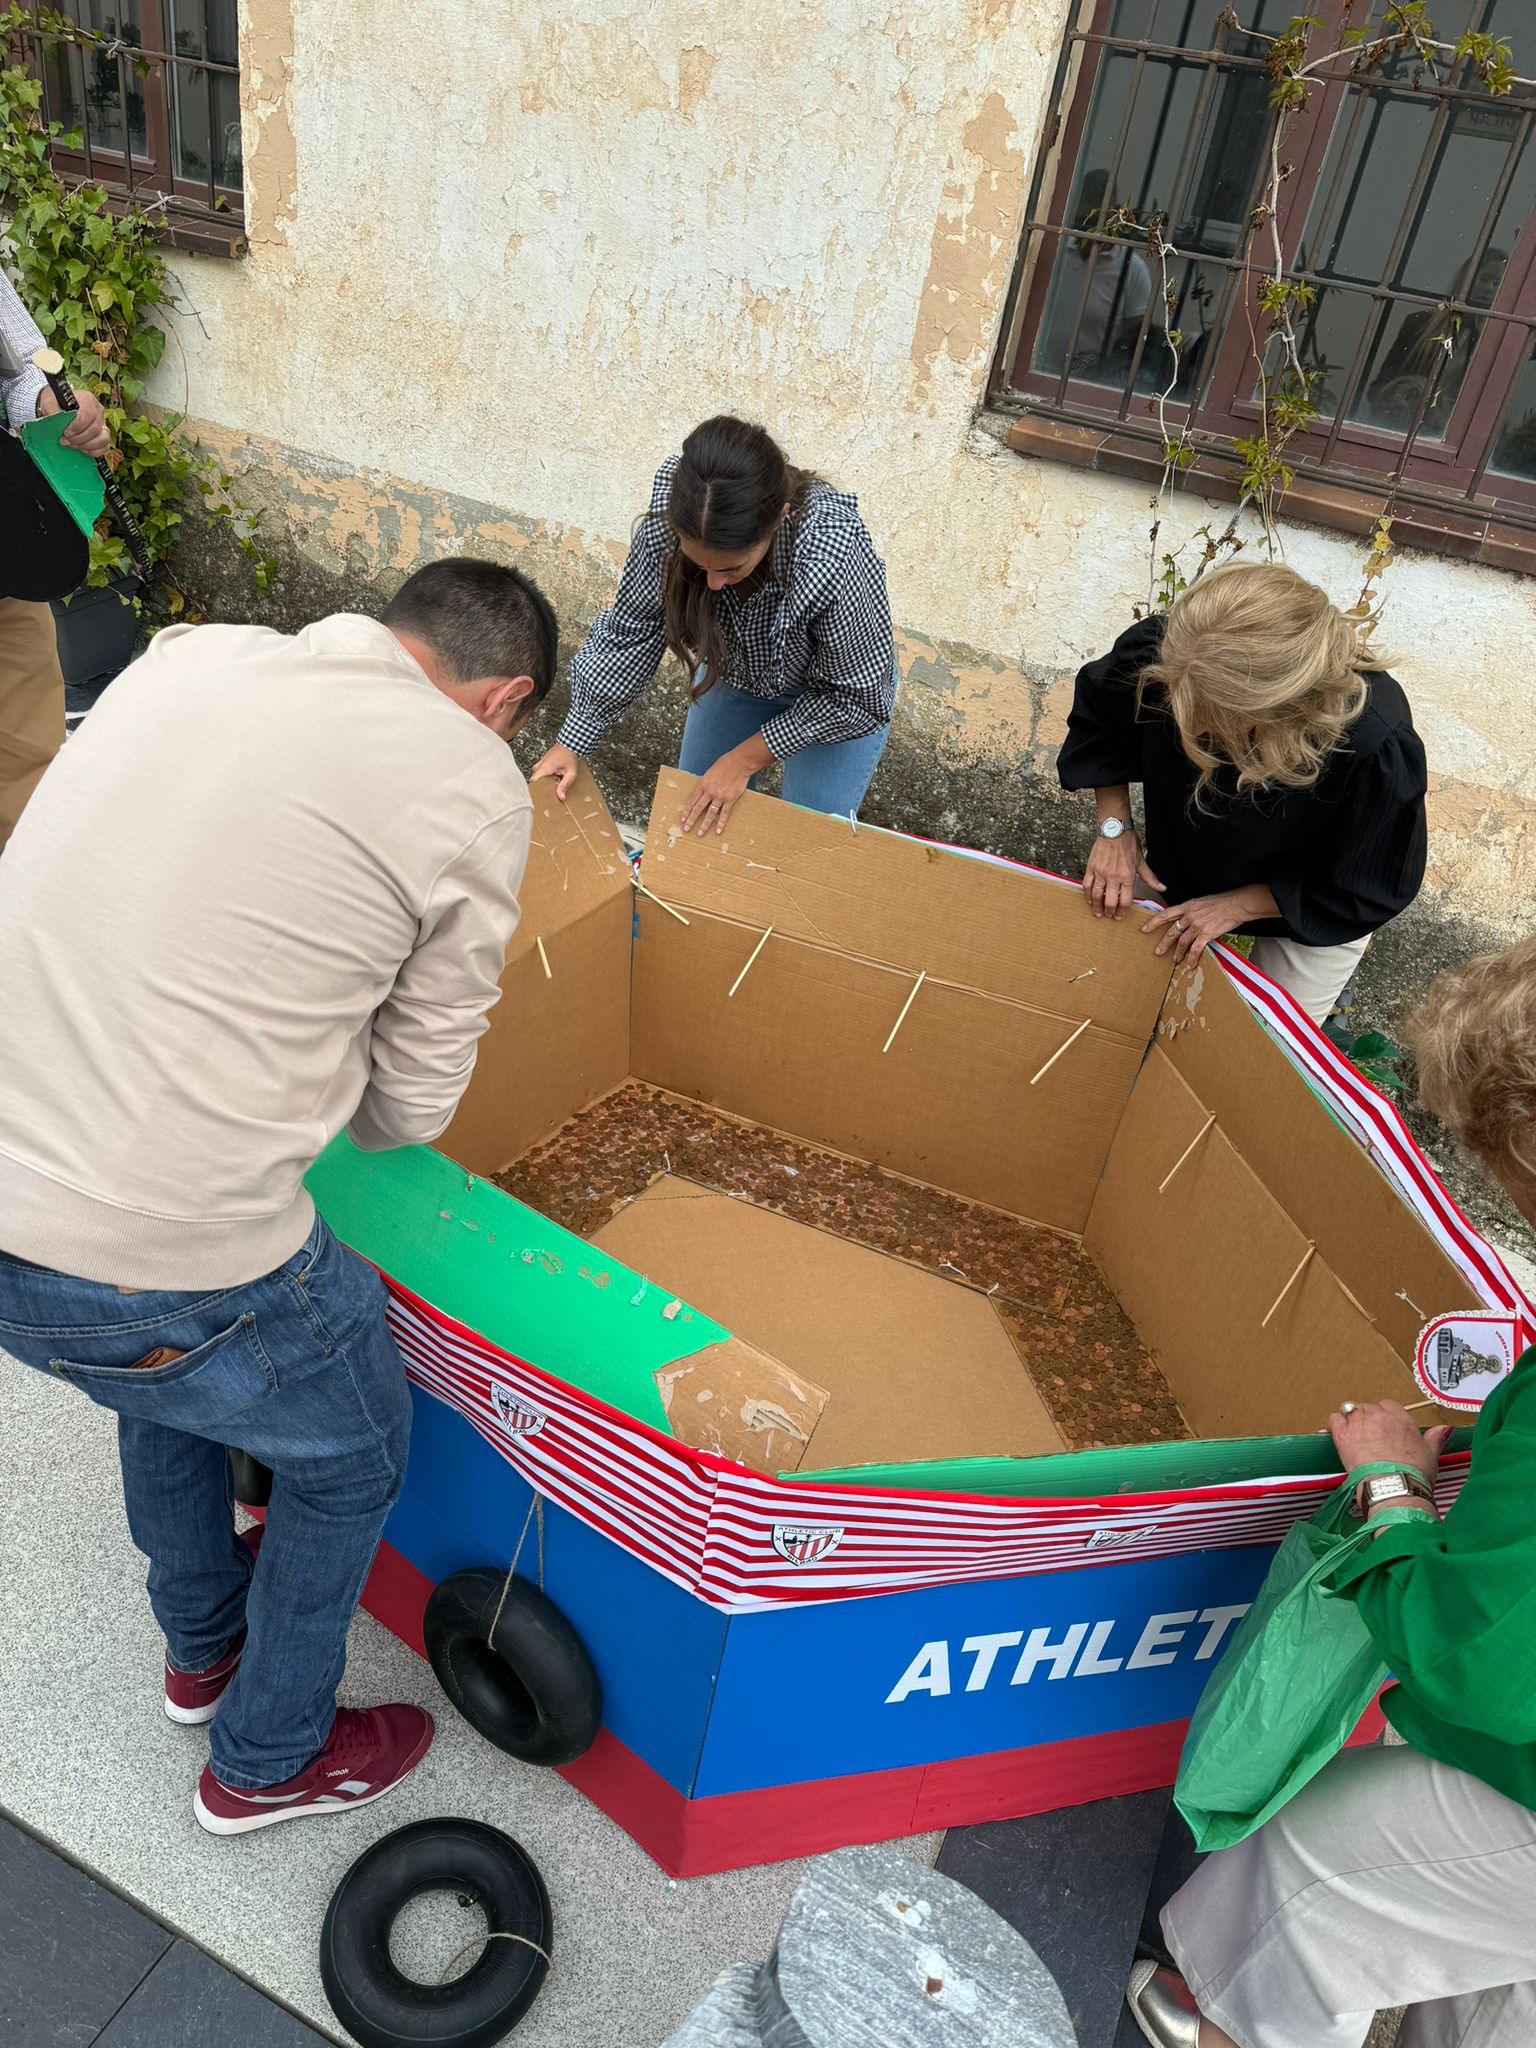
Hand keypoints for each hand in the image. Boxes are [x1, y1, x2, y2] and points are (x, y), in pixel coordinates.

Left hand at [36, 382, 109, 458]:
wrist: (58, 408)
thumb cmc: (55, 404)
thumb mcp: (49, 402)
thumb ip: (52, 410)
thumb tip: (56, 421)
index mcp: (87, 399)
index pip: (88, 415)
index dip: (77, 427)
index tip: (65, 432)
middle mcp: (98, 411)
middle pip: (95, 429)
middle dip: (78, 438)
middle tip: (65, 440)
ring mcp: (103, 423)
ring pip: (103, 439)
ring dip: (86, 445)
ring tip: (73, 445)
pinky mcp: (103, 435)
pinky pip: (105, 447)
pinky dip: (93, 451)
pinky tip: (82, 449)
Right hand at [530, 744, 580, 799]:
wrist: (569, 744)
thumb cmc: (570, 756)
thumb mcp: (571, 773)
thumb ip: (565, 785)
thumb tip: (561, 797)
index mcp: (544, 768)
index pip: (533, 782)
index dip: (536, 791)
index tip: (540, 798)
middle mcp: (539, 766)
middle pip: (535, 782)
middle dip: (541, 789)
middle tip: (549, 795)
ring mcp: (539, 764)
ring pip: (537, 778)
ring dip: (544, 783)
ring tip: (552, 787)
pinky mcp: (542, 763)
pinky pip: (540, 774)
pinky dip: (545, 778)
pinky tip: (552, 780)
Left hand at [679, 742, 761, 835]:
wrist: (739, 763)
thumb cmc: (725, 764)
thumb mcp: (710, 772)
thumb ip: (705, 783)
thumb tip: (702, 792)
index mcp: (703, 784)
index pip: (691, 800)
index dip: (686, 810)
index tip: (682, 819)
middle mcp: (709, 791)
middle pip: (698, 808)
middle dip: (691, 820)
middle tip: (686, 828)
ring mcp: (720, 796)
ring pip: (709, 813)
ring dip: (704, 824)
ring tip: (699, 833)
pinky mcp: (730, 799)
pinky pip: (724, 814)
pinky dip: (721, 823)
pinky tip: (718, 831)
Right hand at [1083, 829, 1162, 919]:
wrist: (1115, 829)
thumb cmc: (1128, 843)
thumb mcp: (1141, 861)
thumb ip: (1150, 878)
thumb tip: (1162, 888)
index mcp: (1127, 876)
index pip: (1125, 901)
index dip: (1122, 912)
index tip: (1120, 916)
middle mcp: (1113, 877)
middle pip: (1110, 902)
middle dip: (1109, 912)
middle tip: (1109, 916)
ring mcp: (1101, 873)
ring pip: (1096, 895)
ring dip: (1097, 907)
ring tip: (1098, 913)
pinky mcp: (1091, 868)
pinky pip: (1087, 885)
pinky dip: (1087, 895)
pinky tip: (1089, 900)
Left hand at [1142, 889, 1255, 966]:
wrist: (1237, 904)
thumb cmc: (1223, 901)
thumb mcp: (1203, 902)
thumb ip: (1193, 910)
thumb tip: (1187, 919)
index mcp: (1188, 906)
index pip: (1166, 914)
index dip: (1154, 922)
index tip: (1145, 928)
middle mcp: (1190, 916)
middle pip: (1172, 931)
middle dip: (1164, 943)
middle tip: (1157, 951)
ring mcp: (1198, 925)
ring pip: (1182, 942)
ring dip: (1178, 953)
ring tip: (1175, 960)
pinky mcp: (1207, 934)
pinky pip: (1196, 949)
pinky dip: (1191, 958)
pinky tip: (1189, 965)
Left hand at [1328, 1399, 1452, 1490]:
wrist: (1394, 1487)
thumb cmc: (1413, 1474)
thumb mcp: (1431, 1454)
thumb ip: (1435, 1437)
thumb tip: (1444, 1429)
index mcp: (1400, 1418)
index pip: (1387, 1406)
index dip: (1384, 1417)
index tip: (1384, 1428)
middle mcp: (1378, 1416)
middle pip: (1368, 1408)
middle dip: (1368, 1419)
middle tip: (1370, 1437)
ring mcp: (1359, 1424)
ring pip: (1351, 1410)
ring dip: (1352, 1420)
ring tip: (1355, 1436)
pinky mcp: (1343, 1435)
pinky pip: (1334, 1419)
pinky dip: (1336, 1424)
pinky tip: (1340, 1433)